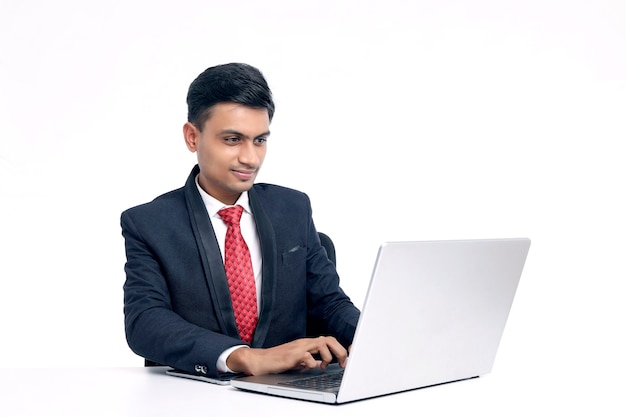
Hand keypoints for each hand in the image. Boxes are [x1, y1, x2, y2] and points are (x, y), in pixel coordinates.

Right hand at [226, 336, 347, 375]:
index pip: (328, 340)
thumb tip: (320, 364)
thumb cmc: (278, 361)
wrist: (260, 360)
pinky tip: (308, 368)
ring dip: (327, 357)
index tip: (345, 360)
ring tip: (322, 366)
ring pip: (321, 344)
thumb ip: (309, 359)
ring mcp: (298, 348)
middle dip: (340, 351)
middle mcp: (304, 343)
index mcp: (307, 343)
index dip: (340, 348)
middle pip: (329, 339)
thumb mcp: (298, 360)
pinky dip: (312, 364)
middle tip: (342, 363)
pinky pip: (308, 357)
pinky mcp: (292, 355)